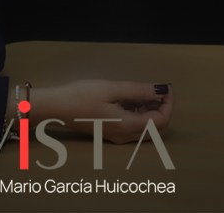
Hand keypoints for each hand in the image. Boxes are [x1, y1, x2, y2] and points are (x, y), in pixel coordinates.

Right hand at [18, 79, 173, 143]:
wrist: (55, 108)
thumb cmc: (81, 96)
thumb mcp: (111, 89)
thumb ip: (139, 91)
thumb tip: (161, 90)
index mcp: (128, 126)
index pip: (161, 121)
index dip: (169, 104)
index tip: (166, 86)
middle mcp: (126, 136)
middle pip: (156, 128)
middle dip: (161, 107)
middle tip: (157, 88)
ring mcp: (118, 136)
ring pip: (145, 128)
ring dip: (150, 109)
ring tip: (143, 90)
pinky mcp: (110, 132)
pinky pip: (133, 126)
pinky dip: (139, 112)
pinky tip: (130, 98)